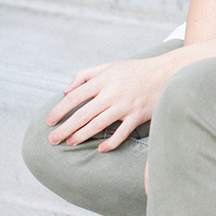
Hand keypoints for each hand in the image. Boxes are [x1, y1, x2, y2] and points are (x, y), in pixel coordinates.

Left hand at [46, 56, 174, 151]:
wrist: (166, 72)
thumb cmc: (135, 70)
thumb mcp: (109, 66)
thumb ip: (86, 75)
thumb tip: (66, 91)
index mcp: (104, 79)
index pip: (75, 96)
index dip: (60, 109)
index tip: (49, 121)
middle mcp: (112, 92)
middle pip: (83, 114)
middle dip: (65, 128)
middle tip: (52, 139)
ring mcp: (125, 105)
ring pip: (98, 124)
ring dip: (81, 136)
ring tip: (69, 143)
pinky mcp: (138, 115)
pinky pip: (121, 133)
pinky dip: (110, 142)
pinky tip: (100, 148)